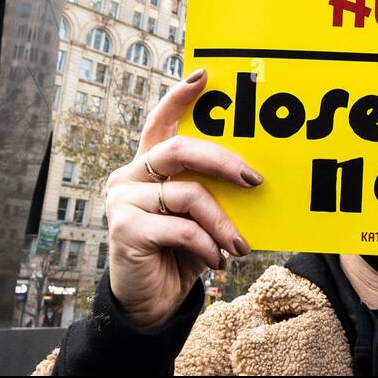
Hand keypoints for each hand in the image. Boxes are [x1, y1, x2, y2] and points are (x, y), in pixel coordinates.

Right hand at [103, 69, 262, 331]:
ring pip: (188, 194)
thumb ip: (212, 191)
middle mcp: (129, 176)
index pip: (161, 122)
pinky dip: (208, 245)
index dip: (179, 97)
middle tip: (254, 178)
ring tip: (239, 245)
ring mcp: (123, 201)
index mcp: (147, 166)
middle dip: (223, 160)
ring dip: (223, 222)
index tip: (203, 76)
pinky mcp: (124, 229)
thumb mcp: (200, 216)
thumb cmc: (181, 252)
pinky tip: (217, 261)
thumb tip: (254, 174)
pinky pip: (182, 228)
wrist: (154, 301)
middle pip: (179, 150)